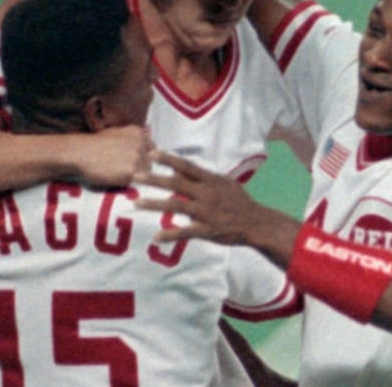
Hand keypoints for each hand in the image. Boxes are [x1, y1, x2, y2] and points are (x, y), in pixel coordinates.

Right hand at [70, 125, 152, 187]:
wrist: (80, 153)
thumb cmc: (94, 144)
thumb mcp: (117, 133)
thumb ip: (132, 139)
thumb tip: (144, 146)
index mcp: (138, 133)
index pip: (153, 149)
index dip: (146, 157)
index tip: (137, 162)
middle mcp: (140, 144)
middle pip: (151, 162)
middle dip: (142, 167)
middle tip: (127, 172)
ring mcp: (136, 158)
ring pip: (146, 173)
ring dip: (138, 176)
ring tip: (122, 176)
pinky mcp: (131, 173)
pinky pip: (138, 181)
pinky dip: (130, 182)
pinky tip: (118, 179)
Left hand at [134, 151, 273, 245]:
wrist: (256, 223)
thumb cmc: (240, 202)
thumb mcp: (225, 183)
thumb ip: (205, 177)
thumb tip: (187, 169)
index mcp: (211, 181)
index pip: (187, 166)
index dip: (169, 159)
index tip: (151, 154)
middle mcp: (207, 194)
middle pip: (176, 183)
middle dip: (154, 179)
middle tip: (134, 176)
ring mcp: (206, 212)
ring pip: (176, 205)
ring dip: (155, 204)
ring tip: (137, 203)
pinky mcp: (208, 230)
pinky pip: (186, 232)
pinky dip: (170, 235)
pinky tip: (156, 237)